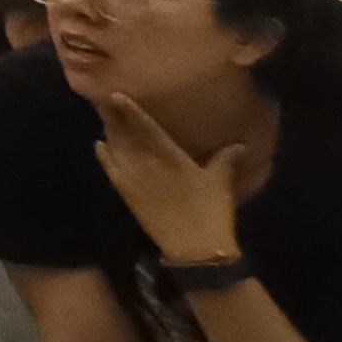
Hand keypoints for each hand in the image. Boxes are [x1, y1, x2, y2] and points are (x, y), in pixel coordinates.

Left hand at [92, 93, 251, 266]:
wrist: (194, 248)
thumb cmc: (210, 211)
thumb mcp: (221, 181)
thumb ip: (227, 159)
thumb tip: (240, 144)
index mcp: (170, 157)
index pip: (145, 128)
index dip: (129, 110)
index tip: (115, 93)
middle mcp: (146, 164)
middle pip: (124, 134)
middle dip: (113, 116)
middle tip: (100, 97)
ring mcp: (133, 180)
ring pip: (115, 149)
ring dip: (109, 131)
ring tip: (103, 115)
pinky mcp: (127, 195)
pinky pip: (111, 170)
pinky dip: (104, 155)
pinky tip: (100, 144)